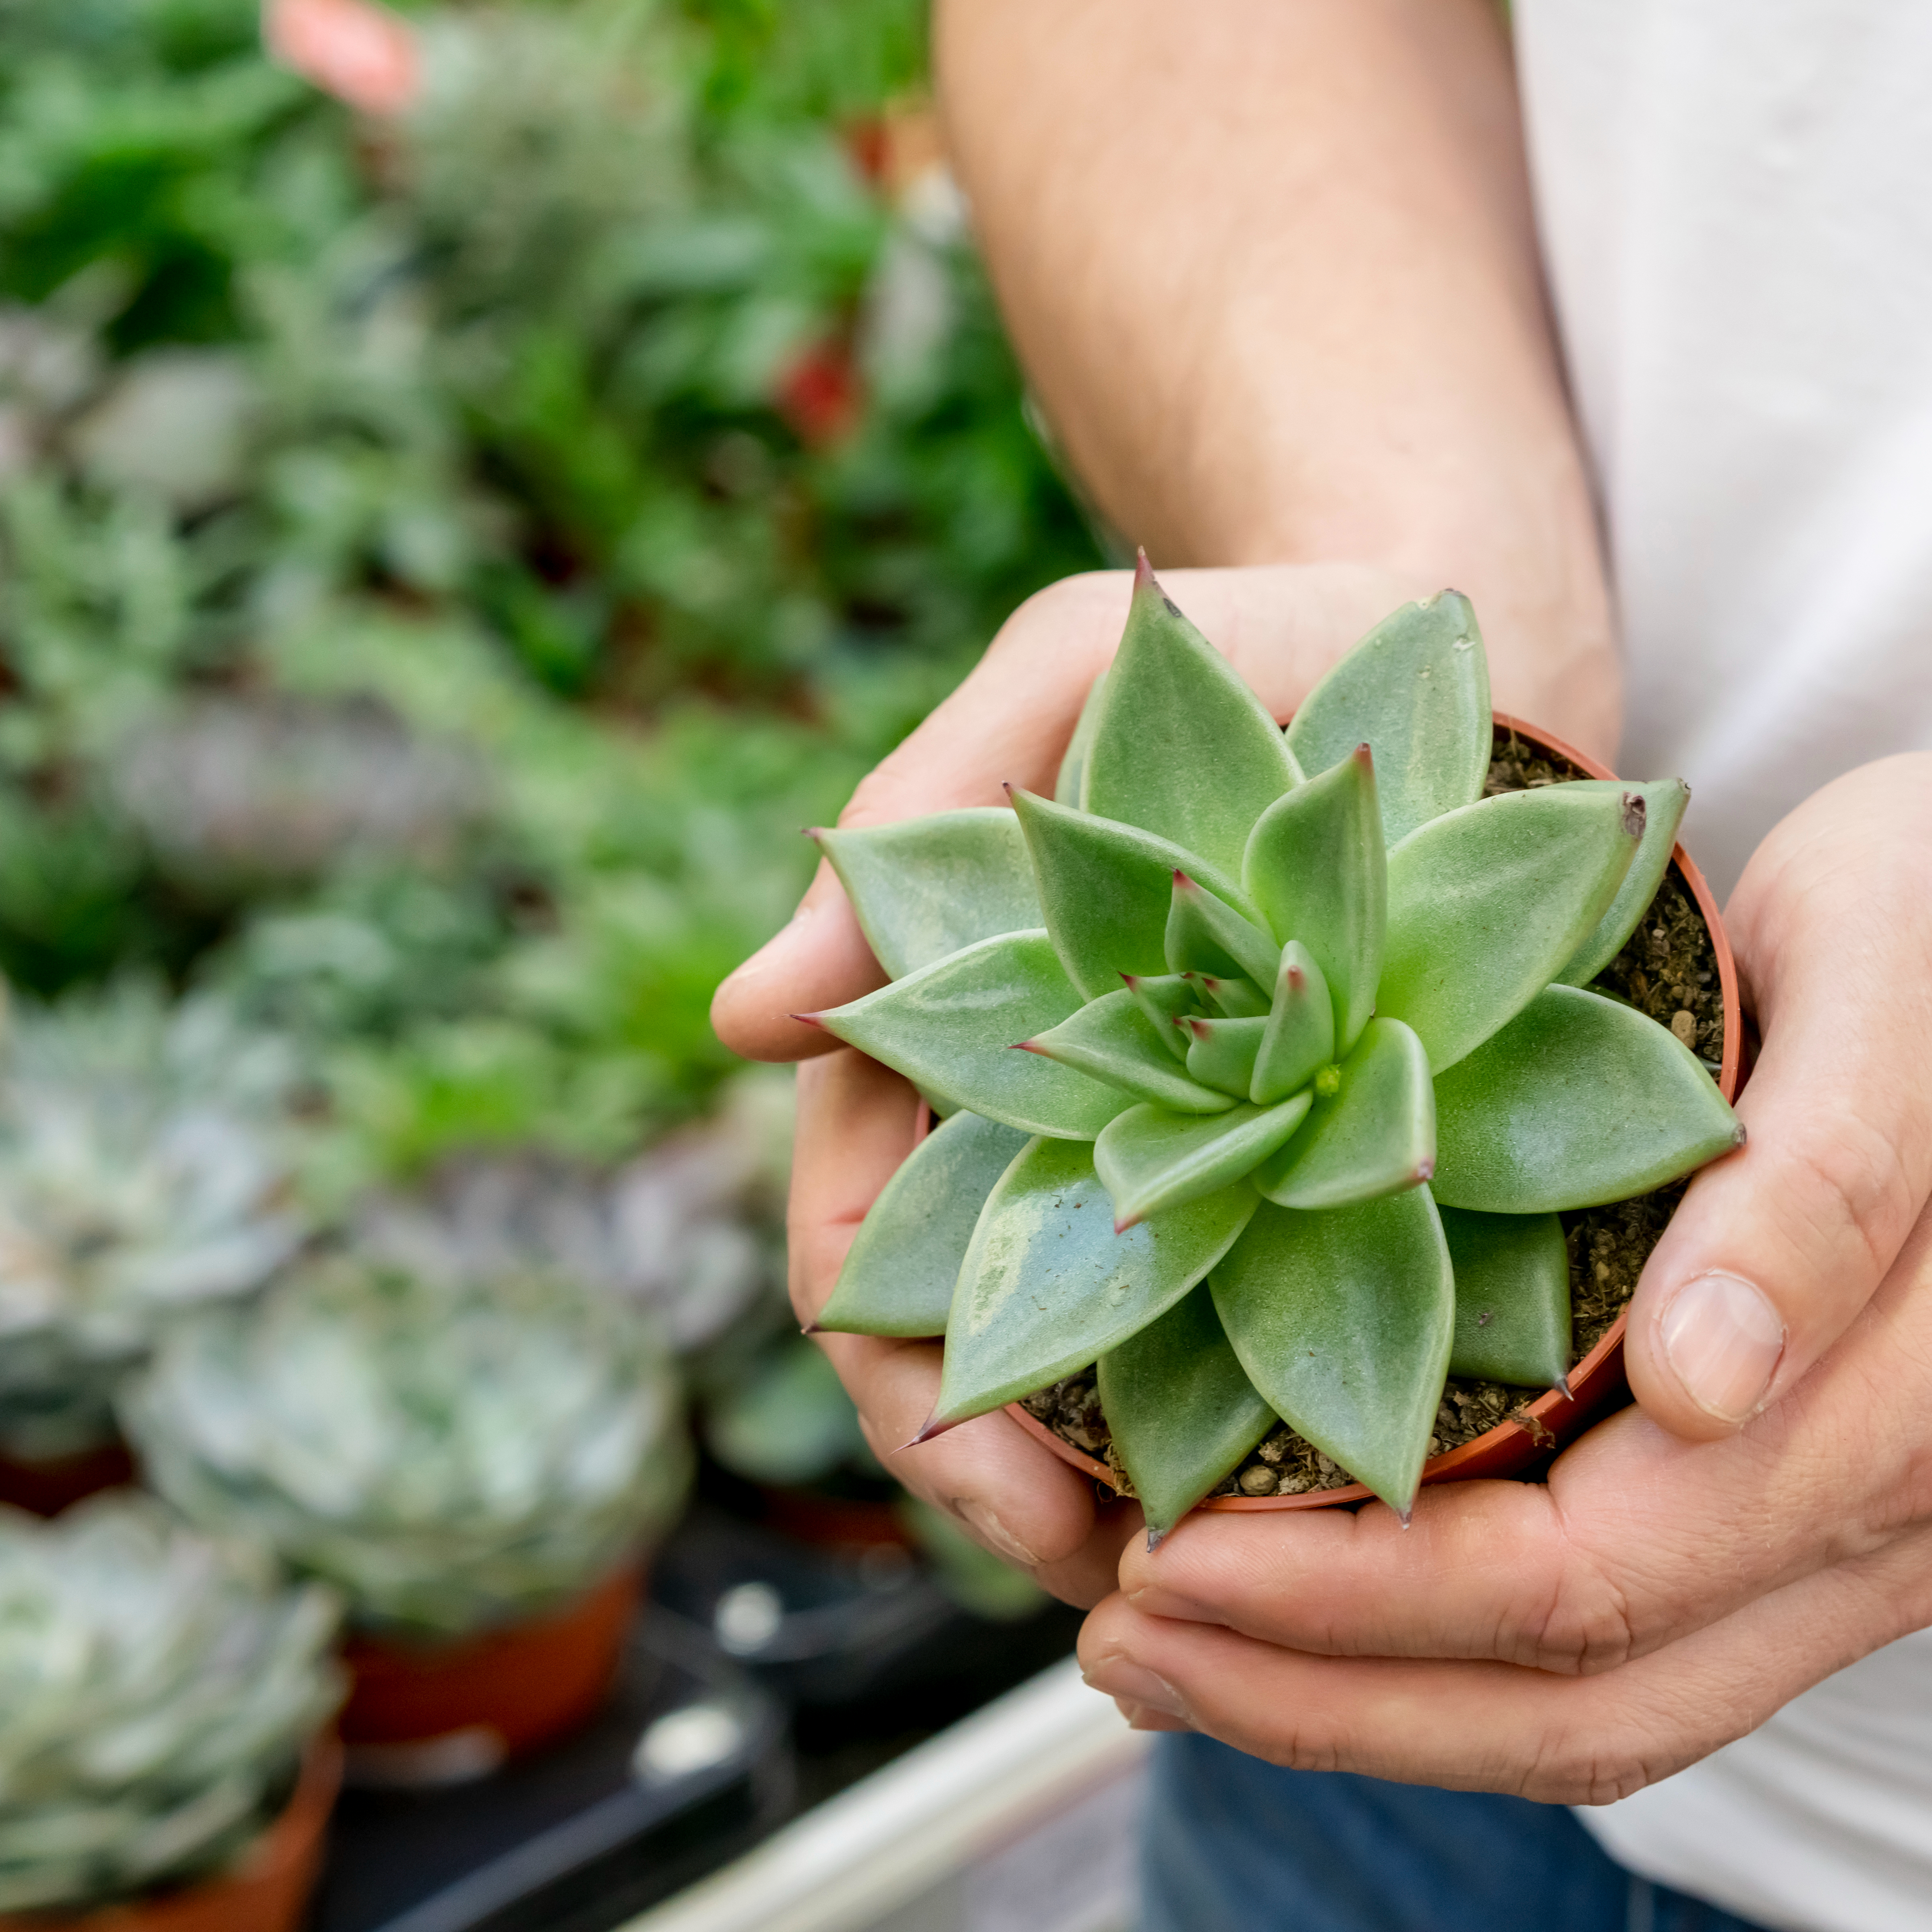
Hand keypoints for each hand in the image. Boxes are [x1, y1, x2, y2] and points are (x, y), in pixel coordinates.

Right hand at [723, 561, 1442, 1601]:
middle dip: (1025, 1484)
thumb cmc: (1221, 644)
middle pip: (985, 1342)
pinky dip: (1275, 1407)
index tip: (1010, 1497)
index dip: (914, 1393)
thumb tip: (739, 1021)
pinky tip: (1335, 1479)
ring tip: (1244, 1578)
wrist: (1435, 637)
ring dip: (1149, 1484)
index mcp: (954, 1035)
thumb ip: (907, 826)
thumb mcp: (1057, 681)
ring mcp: (1177, 1138)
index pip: (871, 1254)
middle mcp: (1050, 1110)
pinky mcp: (1311, 1143)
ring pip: (1119, 1362)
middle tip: (1136, 1584)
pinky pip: (1271, 1304)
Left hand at [1080, 755, 1931, 1794]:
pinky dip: (1432, 1662)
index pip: (1584, 1580)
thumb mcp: (1883, 987)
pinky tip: (1291, 1622)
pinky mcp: (1763, 1514)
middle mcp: (1862, 1520)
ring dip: (1358, 1705)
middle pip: (1573, 1689)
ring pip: (1587, 1707)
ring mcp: (1814, 1538)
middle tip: (1117, 1642)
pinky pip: (1605, 1646)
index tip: (1164, 1558)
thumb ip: (1823, 1190)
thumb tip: (1703, 1391)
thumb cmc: (1927, 928)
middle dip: (1323, 1688)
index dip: (1361, 1599)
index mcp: (1882, 1412)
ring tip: (1163, 1658)